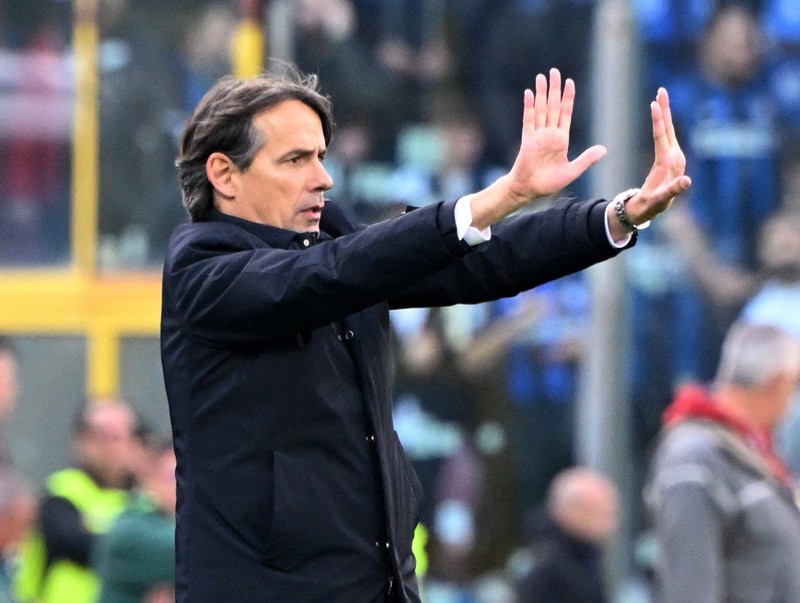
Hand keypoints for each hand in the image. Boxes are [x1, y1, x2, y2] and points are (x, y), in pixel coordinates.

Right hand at [507, 68, 607, 205]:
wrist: (529, 190)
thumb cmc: (549, 183)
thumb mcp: (572, 171)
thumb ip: (587, 159)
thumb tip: (605, 150)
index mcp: (561, 139)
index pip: (565, 113)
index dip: (568, 98)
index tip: (570, 82)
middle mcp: (549, 134)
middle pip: (553, 106)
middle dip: (554, 89)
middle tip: (554, 71)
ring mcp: (537, 135)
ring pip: (540, 109)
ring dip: (541, 93)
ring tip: (541, 77)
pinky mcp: (528, 140)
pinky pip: (528, 120)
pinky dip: (529, 107)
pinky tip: (529, 94)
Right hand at [625, 87, 691, 223]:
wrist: (653, 208)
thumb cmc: (653, 204)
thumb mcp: (662, 199)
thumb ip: (674, 190)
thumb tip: (687, 181)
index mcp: (668, 162)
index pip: (662, 136)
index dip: (658, 120)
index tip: (654, 104)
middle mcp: (673, 155)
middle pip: (667, 128)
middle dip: (664, 109)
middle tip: (661, 90)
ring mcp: (671, 155)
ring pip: (667, 129)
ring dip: (664, 112)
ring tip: (659, 96)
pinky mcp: (668, 156)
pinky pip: (663, 135)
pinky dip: (661, 123)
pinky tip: (659, 114)